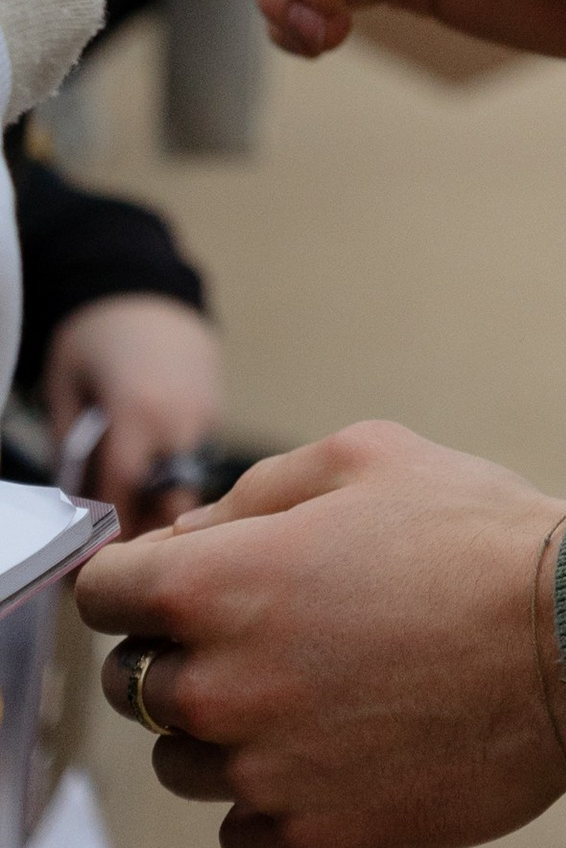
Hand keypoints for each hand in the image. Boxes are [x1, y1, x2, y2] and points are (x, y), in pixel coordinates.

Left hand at [47, 290, 224, 530]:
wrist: (143, 286)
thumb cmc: (94, 335)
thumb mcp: (64, 386)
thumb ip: (70, 448)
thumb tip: (76, 505)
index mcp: (137, 414)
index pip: (124, 498)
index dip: (108, 537)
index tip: (93, 561)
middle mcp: (181, 418)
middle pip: (174, 505)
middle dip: (152, 536)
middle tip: (124, 554)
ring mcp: (207, 413)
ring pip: (192, 486)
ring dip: (168, 506)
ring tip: (138, 518)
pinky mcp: (218, 408)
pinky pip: (198, 461)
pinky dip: (177, 475)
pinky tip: (153, 477)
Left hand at [81, 418, 565, 847]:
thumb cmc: (475, 540)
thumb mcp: (366, 456)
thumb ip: (253, 491)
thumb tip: (187, 537)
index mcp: (224, 584)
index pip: (104, 594)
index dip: (129, 578)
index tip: (157, 583)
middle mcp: (222, 685)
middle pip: (132, 683)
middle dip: (174, 649)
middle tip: (256, 627)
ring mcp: (260, 771)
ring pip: (182, 758)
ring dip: (221, 723)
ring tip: (310, 685)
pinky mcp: (306, 836)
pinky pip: (239, 825)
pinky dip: (267, 791)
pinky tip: (331, 745)